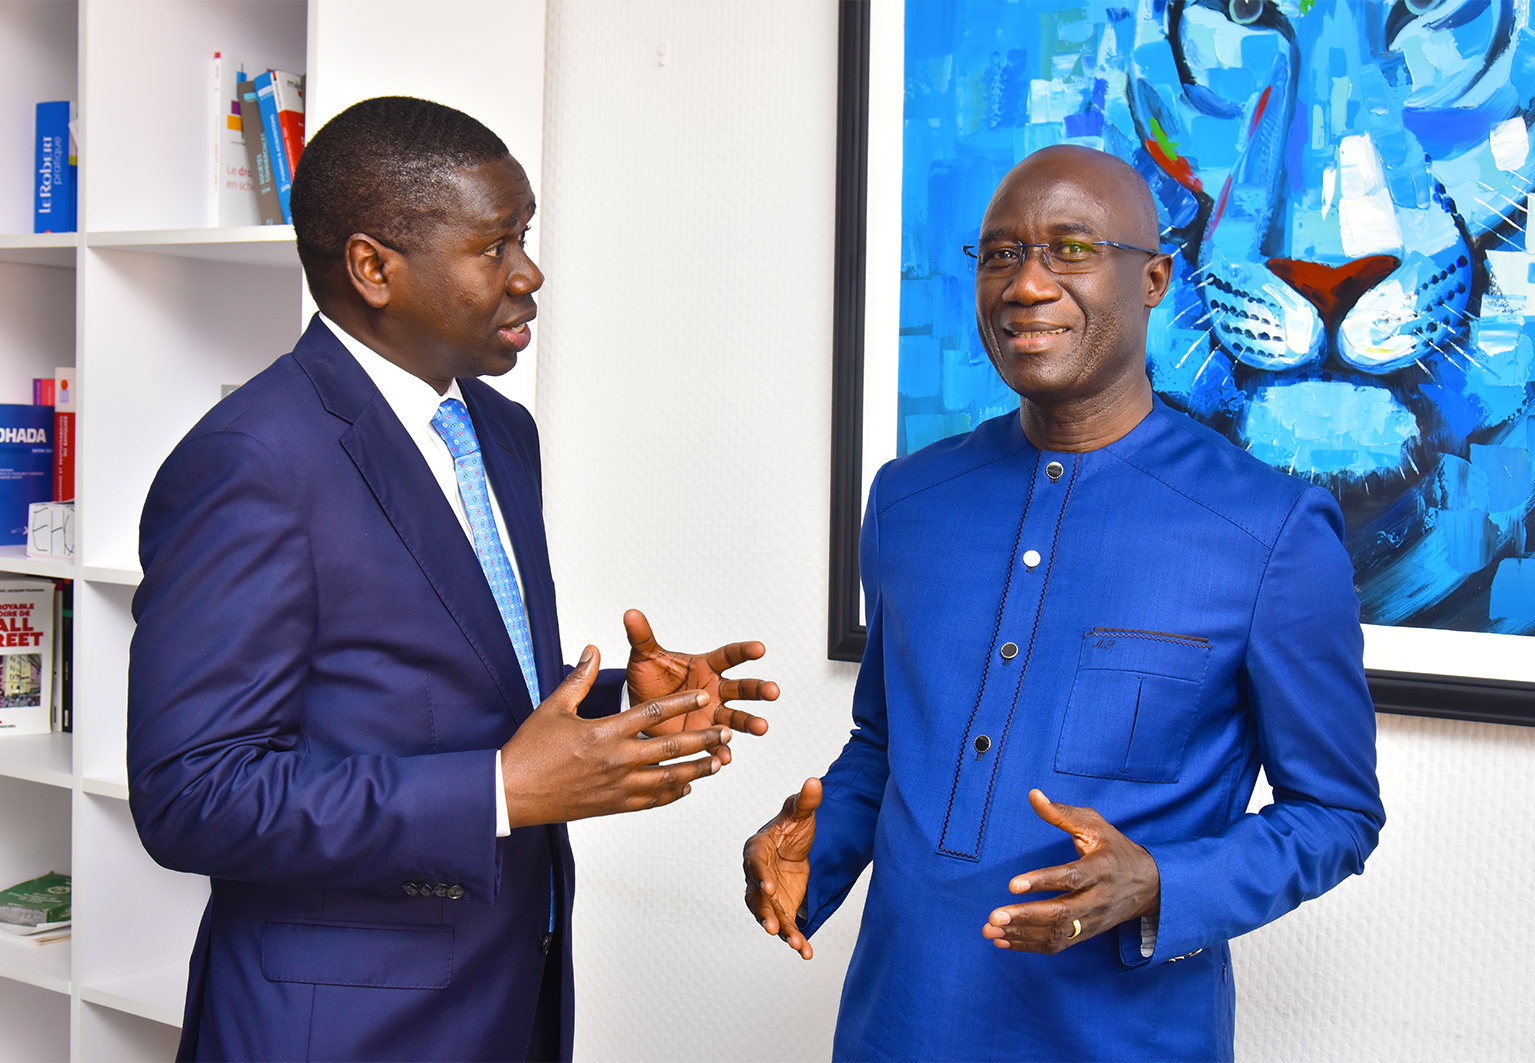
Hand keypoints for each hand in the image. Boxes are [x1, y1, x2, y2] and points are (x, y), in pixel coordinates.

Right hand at [499, 646, 733, 828]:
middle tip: (725, 731)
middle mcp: (616, 760)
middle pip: (670, 747)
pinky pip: (651, 800)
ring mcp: (617, 787)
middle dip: (702, 738)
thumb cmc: (529, 750)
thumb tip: (593, 649)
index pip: (652, 712)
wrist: (511, 793)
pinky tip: (686, 787)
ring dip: (697, 770)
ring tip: (719, 761)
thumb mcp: (553, 707)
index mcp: (603, 731)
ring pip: (668, 778)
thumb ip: (579, 678)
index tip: (704, 694)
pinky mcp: (613, 806)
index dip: (681, 702)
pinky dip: (672, 794)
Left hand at [623, 609, 777, 751]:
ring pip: (736, 717)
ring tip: (761, 727)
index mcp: (705, 666)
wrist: (639, 710)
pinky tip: (725, 756)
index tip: (759, 649)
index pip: (729, 656)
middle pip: (742, 688)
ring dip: (750, 722)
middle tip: (772, 691)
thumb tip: (630, 614)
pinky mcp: (704, 735)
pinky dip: (721, 750)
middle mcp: (715, 690)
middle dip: (758, 689)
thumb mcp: (644, 657)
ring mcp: (712, 714)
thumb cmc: (649, 679)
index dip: (744, 652)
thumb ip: (641, 637)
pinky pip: (716, 743)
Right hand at [743, 777, 820, 959]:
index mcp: (757, 849)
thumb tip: (814, 782)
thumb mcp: (801, 813)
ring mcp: (767, 895)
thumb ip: (806, 801)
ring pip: (768, 915)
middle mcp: (757, 875)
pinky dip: (795, 939)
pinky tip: (806, 952)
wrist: (800, 846)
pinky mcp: (781, 908)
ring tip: (794, 943)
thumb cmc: (793, 827)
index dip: (759, 874)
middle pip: (755, 896)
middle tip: (772, 926)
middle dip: (764, 912)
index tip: (768, 886)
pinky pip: (786, 926)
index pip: (754, 862)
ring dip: (780, 930)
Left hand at [982, 788, 1159, 953]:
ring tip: (991, 930)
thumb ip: (1062, 813)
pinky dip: (1029, 945)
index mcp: (1101, 868)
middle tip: (995, 917)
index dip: (1042, 881)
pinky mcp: (1086, 933)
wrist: (1150, 886)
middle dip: (1026, 916)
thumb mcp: (1095, 826)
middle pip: (1062, 913)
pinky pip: (1058, 945)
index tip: (1013, 885)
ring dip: (1022, 935)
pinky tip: (1004, 941)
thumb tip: (1034, 795)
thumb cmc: (1116, 849)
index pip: (1071, 878)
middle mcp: (1098, 898)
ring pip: (1057, 933)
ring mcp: (1092, 920)